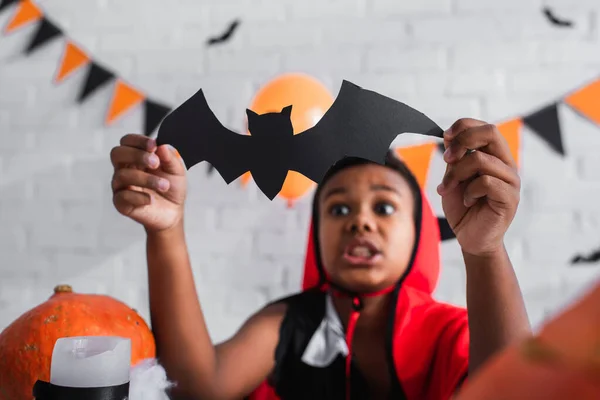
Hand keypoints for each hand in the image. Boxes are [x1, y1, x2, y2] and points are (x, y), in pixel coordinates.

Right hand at [110, 134, 186, 232]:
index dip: (138, 140)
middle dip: (136, 155)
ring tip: (164, 185)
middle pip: (117, 153)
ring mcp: (121, 186)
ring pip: (122, 175)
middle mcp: (125, 169)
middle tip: (155, 163)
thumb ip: (170, 158)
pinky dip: (139, 197)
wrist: (173, 212)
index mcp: (136, 157)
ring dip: (146, 179)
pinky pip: (122, 196)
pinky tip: (150, 199)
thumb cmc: (172, 188)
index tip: (153, 145)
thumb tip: (161, 145)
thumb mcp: (177, 171)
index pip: (127, 141)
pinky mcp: (121, 203)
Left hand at [437, 118, 519, 256]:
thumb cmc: (463, 207)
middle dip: (462, 141)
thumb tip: (449, 135)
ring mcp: (510, 180)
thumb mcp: (453, 177)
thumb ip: (455, 157)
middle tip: (447, 158)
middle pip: (491, 132)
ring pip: (481, 160)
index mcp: (494, 156)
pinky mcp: (509, 197)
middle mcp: (505, 164)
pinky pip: (486, 182)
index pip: (484, 127)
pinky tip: (466, 201)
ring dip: (456, 173)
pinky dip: (469, 190)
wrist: (470, 237)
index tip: (445, 137)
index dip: (463, 126)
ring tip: (448, 188)